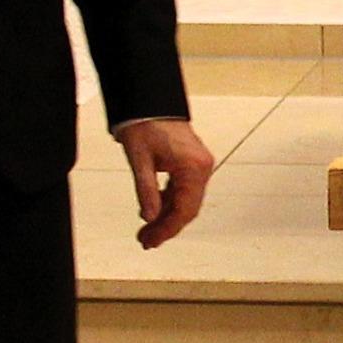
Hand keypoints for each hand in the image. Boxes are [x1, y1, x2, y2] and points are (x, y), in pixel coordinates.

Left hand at [119, 118, 215, 249]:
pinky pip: (184, 190)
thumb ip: (146, 191)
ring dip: (167, 216)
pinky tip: (155, 210)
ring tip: (147, 229)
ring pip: (186, 201)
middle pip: (187, 209)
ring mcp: (199, 165)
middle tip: (147, 240)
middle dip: (167, 227)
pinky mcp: (192, 162)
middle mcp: (201, 167)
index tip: (151, 241)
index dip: (167, 229)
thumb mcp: (140, 160)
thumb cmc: (145, 124)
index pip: (183, 210)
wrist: (149, 100)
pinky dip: (170, 202)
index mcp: (193, 168)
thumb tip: (150, 217)